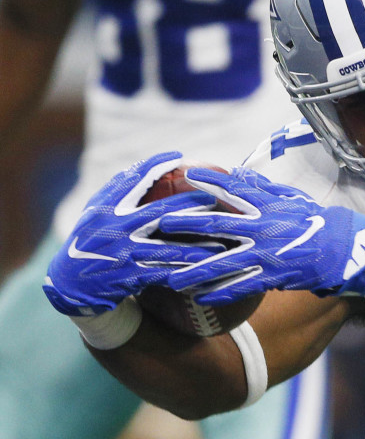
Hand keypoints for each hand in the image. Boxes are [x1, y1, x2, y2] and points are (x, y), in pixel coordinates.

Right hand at [43, 152, 219, 315]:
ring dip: (196, 249)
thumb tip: (144, 165)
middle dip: (188, 206)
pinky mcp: (129, 277)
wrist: (70, 284)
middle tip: (214, 200)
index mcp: (105, 209)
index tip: (178, 155)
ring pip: (167, 250)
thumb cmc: (90, 240)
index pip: (131, 180)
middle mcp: (114, 228)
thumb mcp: (95, 212)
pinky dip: (184, 273)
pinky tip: (204, 272)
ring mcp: (123, 254)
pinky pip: (163, 275)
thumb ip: (117, 191)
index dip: (154, 165)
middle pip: (158, 213)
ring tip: (220, 246)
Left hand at [160, 167, 364, 303]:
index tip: (187, 175)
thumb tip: (234, 173)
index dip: (211, 181)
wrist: (344, 250)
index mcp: (270, 206)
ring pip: (224, 262)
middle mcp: (265, 228)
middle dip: (187, 224)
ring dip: (195, 270)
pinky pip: (241, 286)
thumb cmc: (316, 221)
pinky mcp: (273, 277)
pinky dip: (220, 292)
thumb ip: (261, 188)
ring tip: (170, 277)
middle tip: (159, 222)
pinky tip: (199, 297)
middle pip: (219, 225)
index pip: (236, 189)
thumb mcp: (291, 198)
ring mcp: (268, 254)